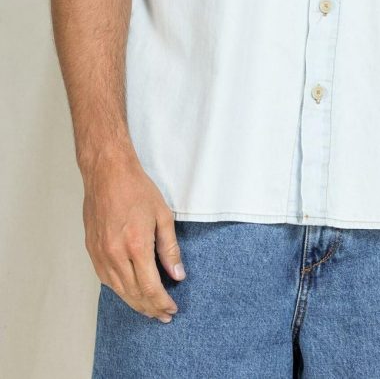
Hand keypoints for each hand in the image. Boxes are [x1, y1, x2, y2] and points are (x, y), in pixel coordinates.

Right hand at [82, 147, 185, 322]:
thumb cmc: (136, 189)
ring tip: (149, 309)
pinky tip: (129, 293)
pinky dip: (119, 290)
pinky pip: (106, 279)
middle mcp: (115, 254)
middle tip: (164, 316)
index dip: (162, 302)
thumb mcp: (163, 215)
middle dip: (150, 308)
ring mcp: (101, 254)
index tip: (172, 309)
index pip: (150, 287)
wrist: (107, 173)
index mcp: (136, 246)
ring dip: (135, 303)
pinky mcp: (92, 250)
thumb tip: (177, 274)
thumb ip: (170, 248)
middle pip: (134, 294)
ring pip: (118, 290)